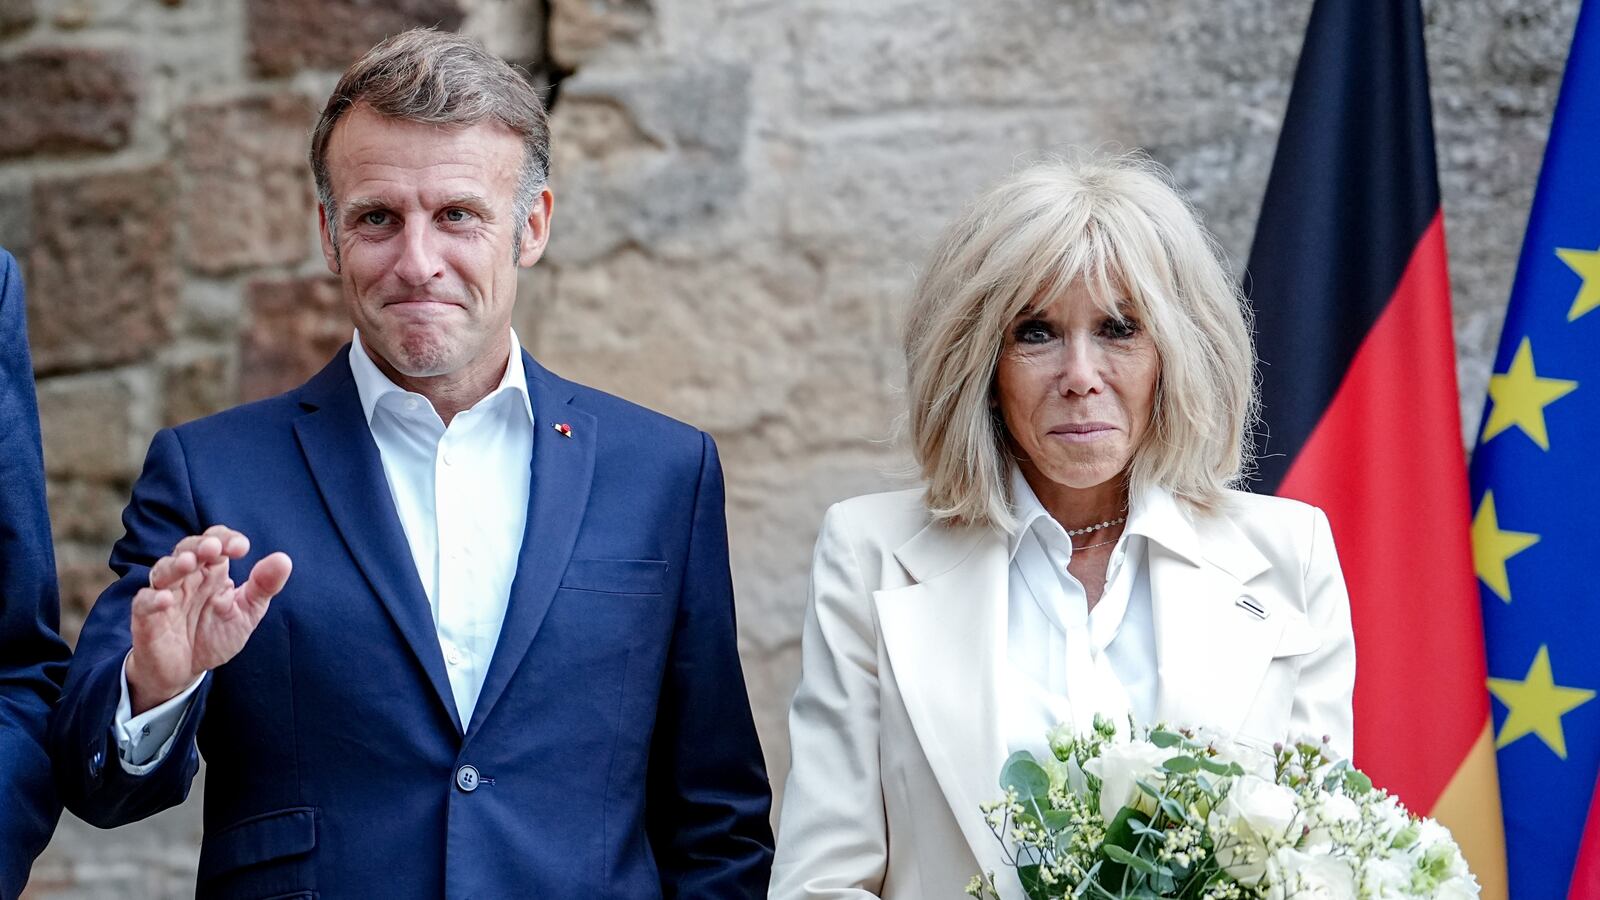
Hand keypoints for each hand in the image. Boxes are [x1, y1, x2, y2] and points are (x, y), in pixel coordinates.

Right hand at [125, 525, 291, 713]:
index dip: (226, 538)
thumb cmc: (215, 636)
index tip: (242, 547)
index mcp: (212, 572)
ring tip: (189, 563)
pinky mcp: (146, 618)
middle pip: (187, 549)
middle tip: (214, 547)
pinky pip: (143, 603)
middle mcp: (187, 578)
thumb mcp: (246, 613)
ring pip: (163, 570)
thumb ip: (263, 587)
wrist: (186, 672)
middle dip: (200, 546)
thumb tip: (283, 559)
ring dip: (175, 565)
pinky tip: (166, 600)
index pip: (216, 541)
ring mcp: (165, 595)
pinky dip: (153, 600)